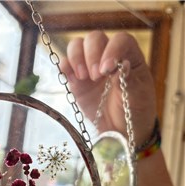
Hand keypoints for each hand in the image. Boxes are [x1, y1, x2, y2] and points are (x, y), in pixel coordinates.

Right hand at [60, 31, 156, 145]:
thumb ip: (129, 81)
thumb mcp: (138, 97)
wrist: (119, 130)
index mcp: (130, 55)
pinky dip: (64, 67)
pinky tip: (71, 79)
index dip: (111, 50)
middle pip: (94, 38)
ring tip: (82, 78)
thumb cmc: (134, 111)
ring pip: (77, 46)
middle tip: (95, 77)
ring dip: (76, 58)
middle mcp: (108, 56)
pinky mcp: (75, 79)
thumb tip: (122, 64)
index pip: (120, 40)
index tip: (107, 70)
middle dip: (91, 54)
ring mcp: (90, 66)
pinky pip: (64, 64)